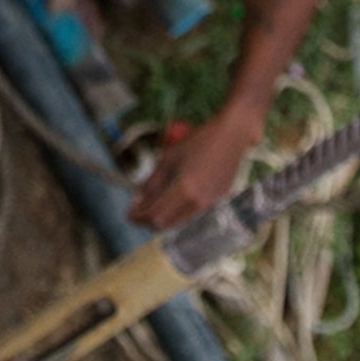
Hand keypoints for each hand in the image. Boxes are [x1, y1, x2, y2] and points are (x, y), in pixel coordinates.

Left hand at [128, 108, 260, 228]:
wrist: (231, 136)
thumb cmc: (198, 141)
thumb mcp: (169, 158)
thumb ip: (152, 182)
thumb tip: (136, 201)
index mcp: (184, 190)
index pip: (155, 215)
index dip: (139, 217)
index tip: (128, 213)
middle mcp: (198, 203)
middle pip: (166, 224)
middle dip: (148, 220)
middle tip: (137, 210)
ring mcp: (210, 205)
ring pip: (179, 222)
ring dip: (162, 218)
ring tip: (152, 204)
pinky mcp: (217, 203)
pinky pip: (191, 215)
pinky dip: (177, 213)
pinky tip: (171, 200)